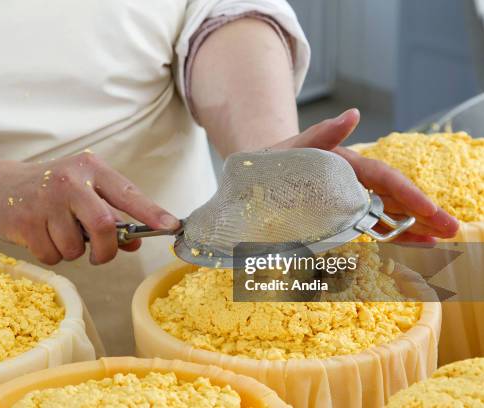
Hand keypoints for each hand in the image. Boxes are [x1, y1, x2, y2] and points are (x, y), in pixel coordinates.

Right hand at [0, 152, 179, 264]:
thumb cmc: (48, 190)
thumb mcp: (82, 193)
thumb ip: (111, 214)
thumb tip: (135, 242)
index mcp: (91, 168)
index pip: (129, 193)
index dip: (152, 212)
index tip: (172, 226)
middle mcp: (70, 180)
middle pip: (105, 226)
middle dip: (106, 249)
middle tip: (101, 255)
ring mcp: (47, 200)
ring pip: (76, 248)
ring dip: (73, 252)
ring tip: (59, 234)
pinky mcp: (26, 221)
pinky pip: (52, 256)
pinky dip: (52, 255)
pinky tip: (41, 236)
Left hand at [271, 109, 459, 242]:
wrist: (254, 177)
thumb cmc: (274, 160)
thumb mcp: (294, 146)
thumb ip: (322, 134)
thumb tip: (352, 114)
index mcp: (346, 162)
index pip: (384, 177)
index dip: (409, 195)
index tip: (430, 211)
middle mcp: (353, 180)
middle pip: (395, 196)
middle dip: (424, 212)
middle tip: (451, 229)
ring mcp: (349, 197)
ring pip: (388, 212)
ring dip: (414, 226)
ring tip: (440, 240)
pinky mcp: (342, 213)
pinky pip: (371, 224)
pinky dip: (392, 234)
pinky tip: (413, 244)